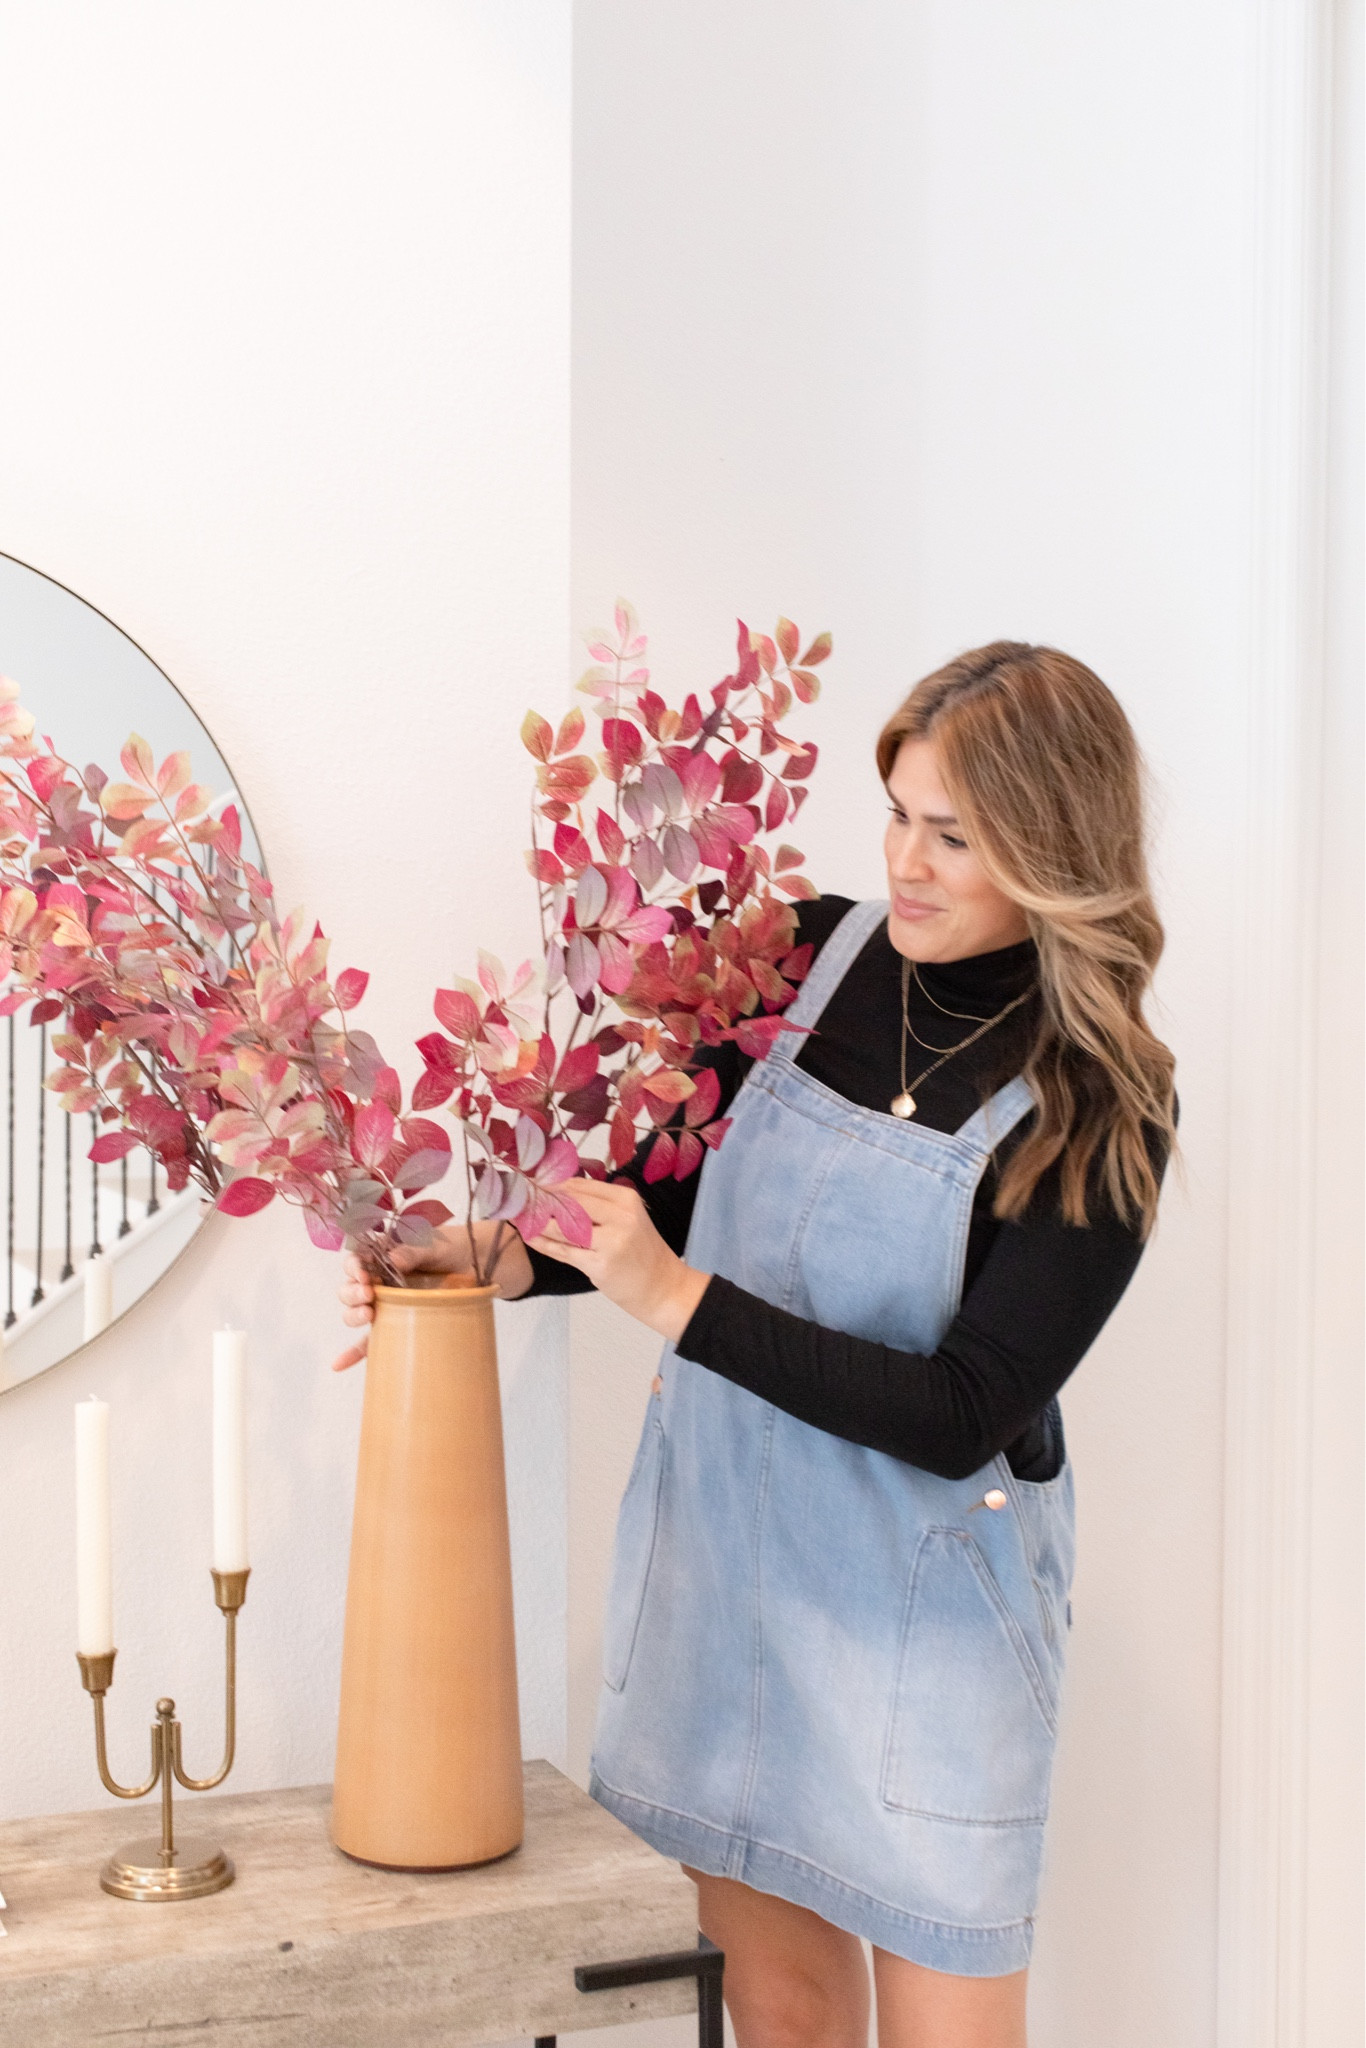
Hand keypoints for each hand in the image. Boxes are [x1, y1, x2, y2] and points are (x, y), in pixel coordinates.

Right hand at [331, 1221, 532, 1370]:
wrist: (476, 1266)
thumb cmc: (453, 1249)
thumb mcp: (435, 1245)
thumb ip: (414, 1251)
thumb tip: (392, 1259)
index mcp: (383, 1255)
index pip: (356, 1260)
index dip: (353, 1266)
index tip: (363, 1273)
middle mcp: (379, 1280)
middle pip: (350, 1288)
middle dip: (352, 1292)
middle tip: (369, 1293)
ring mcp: (386, 1304)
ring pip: (355, 1312)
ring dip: (353, 1315)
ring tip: (370, 1314)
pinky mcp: (396, 1324)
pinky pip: (370, 1341)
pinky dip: (354, 1353)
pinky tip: (340, 1364)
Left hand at [525, 1179, 709, 1341]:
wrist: (661, 1286)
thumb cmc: (641, 1251)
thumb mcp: (628, 1218)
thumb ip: (600, 1204)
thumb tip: (559, 1189)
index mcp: (626, 1200)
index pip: (581, 1185)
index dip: (553, 1184)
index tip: (533, 1184)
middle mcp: (620, 1217)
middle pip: (570, 1202)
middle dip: (542, 1200)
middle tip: (521, 1199)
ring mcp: (610, 1242)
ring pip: (563, 1227)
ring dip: (538, 1222)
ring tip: (520, 1217)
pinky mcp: (599, 1265)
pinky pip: (564, 1252)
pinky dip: (544, 1244)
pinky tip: (530, 1238)